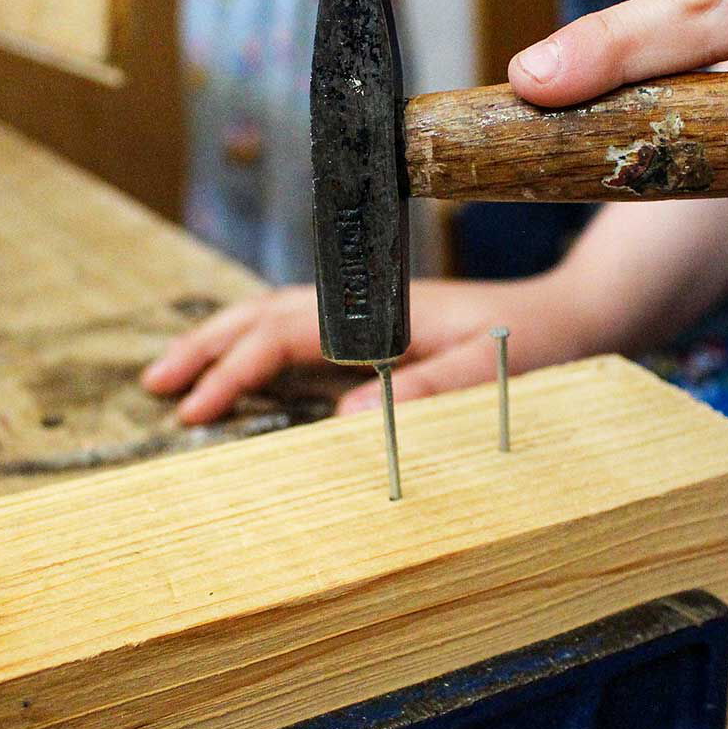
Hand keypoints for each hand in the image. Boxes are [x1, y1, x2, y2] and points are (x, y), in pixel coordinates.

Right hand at [142, 273, 600, 423]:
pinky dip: (258, 351)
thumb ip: (427, 391)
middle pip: (265, 314)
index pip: (287, 333)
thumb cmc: (536, 345)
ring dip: (223, 344)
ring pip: (276, 320)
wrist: (573, 319)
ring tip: (174, 376)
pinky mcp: (378, 333)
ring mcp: (369, 317)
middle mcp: (366, 306)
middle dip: (207, 347)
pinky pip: (301, 337)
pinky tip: (241, 374)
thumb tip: (347, 422)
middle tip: (154, 385)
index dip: (236, 369)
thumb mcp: (489, 371)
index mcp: (382, 310)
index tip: (195, 409)